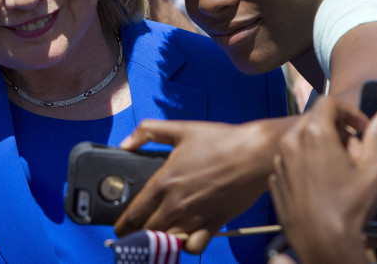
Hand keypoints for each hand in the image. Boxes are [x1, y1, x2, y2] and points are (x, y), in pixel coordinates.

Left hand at [115, 117, 295, 252]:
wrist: (255, 154)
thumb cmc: (222, 141)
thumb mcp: (181, 129)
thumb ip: (148, 132)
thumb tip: (126, 143)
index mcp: (165, 181)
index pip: (134, 214)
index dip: (123, 225)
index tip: (121, 228)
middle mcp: (177, 204)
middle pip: (147, 232)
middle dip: (138, 234)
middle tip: (137, 233)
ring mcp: (196, 217)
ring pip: (167, 242)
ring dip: (159, 242)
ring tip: (158, 235)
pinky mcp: (214, 224)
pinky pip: (193, 247)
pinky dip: (186, 246)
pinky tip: (185, 237)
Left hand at [269, 96, 376, 263]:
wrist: (323, 244)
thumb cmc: (350, 207)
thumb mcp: (374, 168)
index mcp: (314, 133)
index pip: (328, 102)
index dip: (349, 110)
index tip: (362, 128)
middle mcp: (290, 141)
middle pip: (313, 119)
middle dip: (336, 128)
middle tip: (354, 150)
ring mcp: (279, 161)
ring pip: (300, 139)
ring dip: (320, 145)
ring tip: (339, 168)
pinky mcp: (275, 178)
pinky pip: (291, 159)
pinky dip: (306, 162)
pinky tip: (322, 182)